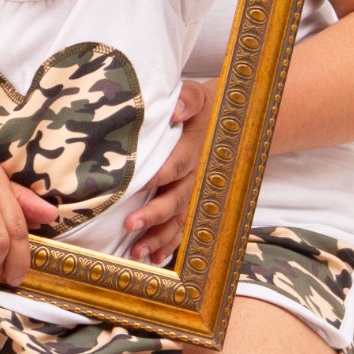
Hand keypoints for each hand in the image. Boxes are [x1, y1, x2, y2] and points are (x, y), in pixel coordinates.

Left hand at [123, 79, 209, 264]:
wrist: (223, 121)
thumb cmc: (199, 108)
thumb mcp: (197, 95)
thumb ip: (188, 100)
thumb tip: (177, 109)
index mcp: (193, 149)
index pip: (176, 165)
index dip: (159, 175)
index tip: (137, 184)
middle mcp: (195, 176)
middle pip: (176, 199)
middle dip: (154, 214)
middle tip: (130, 224)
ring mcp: (194, 193)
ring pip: (179, 219)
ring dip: (159, 237)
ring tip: (137, 251)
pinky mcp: (191, 202)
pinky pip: (183, 227)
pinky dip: (169, 244)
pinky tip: (153, 258)